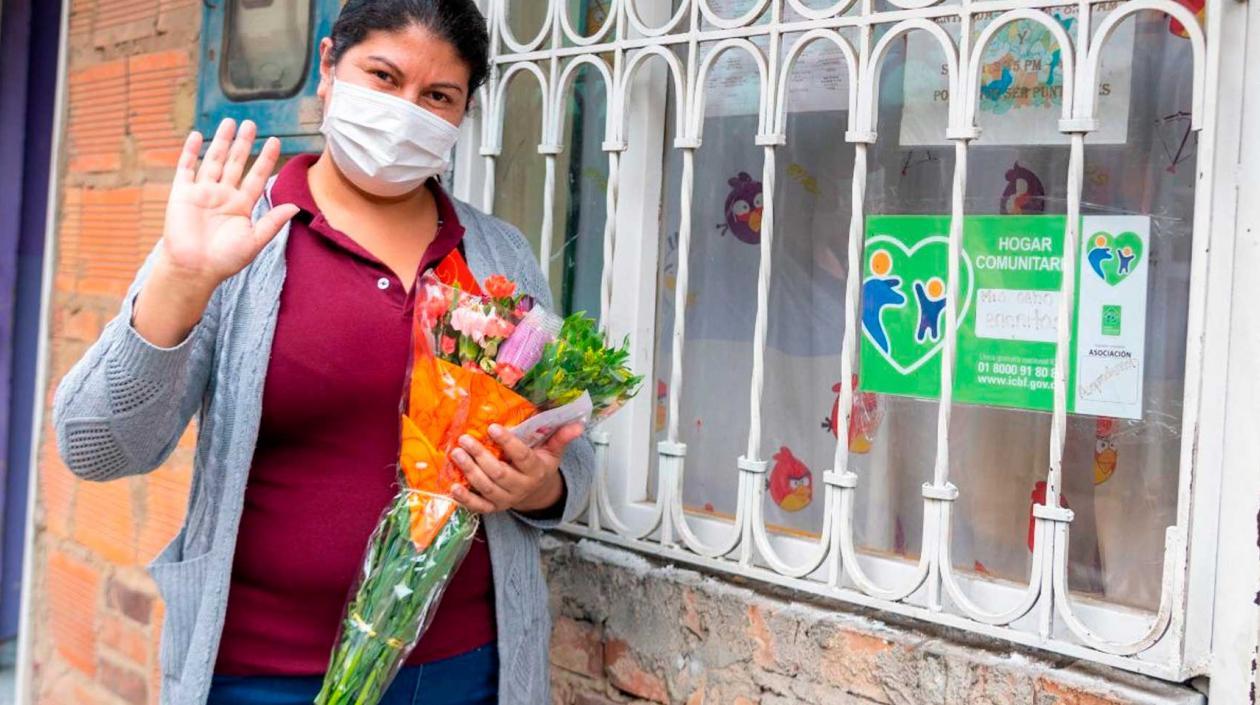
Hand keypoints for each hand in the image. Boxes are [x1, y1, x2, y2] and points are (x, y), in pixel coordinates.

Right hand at [159, 118, 299, 292]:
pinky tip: (197, 135)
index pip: (256, 176)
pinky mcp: (182, 194)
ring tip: (230, 122)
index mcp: (241, 206)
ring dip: (221, 141)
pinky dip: (190, 152)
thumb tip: (295, 207)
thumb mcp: (254, 241)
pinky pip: (186, 168)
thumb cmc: (225, 260)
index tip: (275, 141)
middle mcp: (223, 196)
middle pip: (235, 163)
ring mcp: (202, 192)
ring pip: (213, 160)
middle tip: (251, 123)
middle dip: (243, 143)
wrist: (194, 269)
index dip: (265, 159)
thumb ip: (273, 222)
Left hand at [448, 422, 584, 514]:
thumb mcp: (553, 452)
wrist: (537, 494)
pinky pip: (478, 507)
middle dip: (481, 456)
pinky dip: (465, 499)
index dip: (508, 443)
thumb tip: (578, 424)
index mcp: (536, 470)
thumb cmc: (541, 466)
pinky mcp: (494, 508)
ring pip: (487, 488)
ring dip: (469, 472)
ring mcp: (506, 499)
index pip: (522, 457)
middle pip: (499, 473)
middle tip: (465, 439)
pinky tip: (453, 487)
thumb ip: (561, 437)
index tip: (493, 428)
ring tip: (457, 454)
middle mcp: (521, 487)